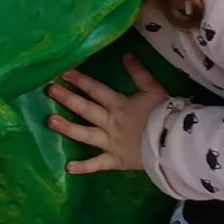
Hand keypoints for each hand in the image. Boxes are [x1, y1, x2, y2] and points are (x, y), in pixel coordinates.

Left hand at [46, 53, 168, 174]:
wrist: (174, 143)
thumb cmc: (165, 114)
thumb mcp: (153, 89)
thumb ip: (139, 73)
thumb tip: (126, 55)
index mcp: (119, 105)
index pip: (96, 90)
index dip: (80, 80)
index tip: (63, 73)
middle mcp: (110, 122)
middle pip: (86, 109)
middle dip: (67, 99)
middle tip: (49, 90)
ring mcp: (111, 143)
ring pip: (86, 134)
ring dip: (67, 128)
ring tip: (50, 121)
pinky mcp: (116, 160)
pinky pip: (98, 164)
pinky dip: (84, 167)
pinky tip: (68, 168)